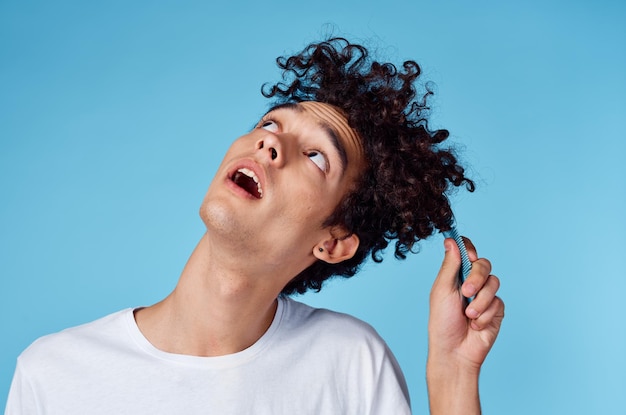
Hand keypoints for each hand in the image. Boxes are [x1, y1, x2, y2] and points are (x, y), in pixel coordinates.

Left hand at [426, 237, 504, 413]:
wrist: (454, 351)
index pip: (466, 251)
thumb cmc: (442, 322)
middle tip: (466, 292)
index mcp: (455, 274)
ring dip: (480, 301)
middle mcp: (471, 282)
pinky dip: (485, 314)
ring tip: (468, 316)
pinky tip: (475, 325)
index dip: (470, 248)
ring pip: (494, 282)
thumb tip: (450, 240)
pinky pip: (498, 302)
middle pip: (484, 264)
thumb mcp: (442, 290)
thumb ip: (450, 265)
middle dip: (476, 277)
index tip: (469, 255)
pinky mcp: (496, 310)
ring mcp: (485, 296)